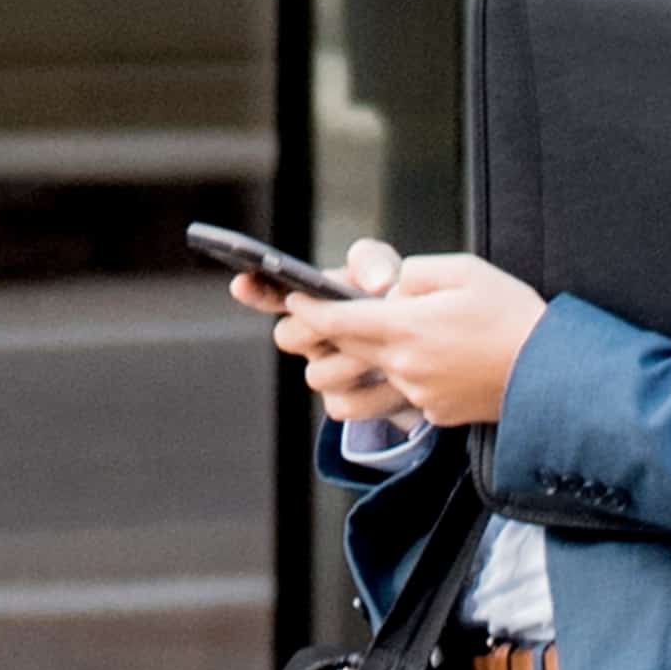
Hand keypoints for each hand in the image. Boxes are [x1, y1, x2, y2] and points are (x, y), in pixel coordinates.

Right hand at [230, 240, 420, 428]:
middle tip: (343, 320)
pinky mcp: (343, 403)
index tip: (241, 282)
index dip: (255, 290)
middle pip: (287, 335)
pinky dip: (374, 394)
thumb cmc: (400, 305)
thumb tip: (378, 284)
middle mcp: (310, 338)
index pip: (273, 294)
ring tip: (386, 354)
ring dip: (350, 363)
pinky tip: (400, 384)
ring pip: (316, 375)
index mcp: (313, 302)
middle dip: (314, 328)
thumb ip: (373, 263)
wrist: (428, 354)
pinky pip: (343, 405)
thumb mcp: (389, 272)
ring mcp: (324, 374)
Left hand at [272, 249, 546, 427]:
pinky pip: (394, 401)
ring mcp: (414, 394)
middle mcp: (402, 365)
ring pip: (355, 388)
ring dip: (349, 371)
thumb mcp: (465, 272)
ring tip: (366, 351)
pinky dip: (393, 384)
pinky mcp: (430, 414)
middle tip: (320, 321)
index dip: (307, 310)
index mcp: (405, 325)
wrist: (552, 371)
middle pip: (335, 356)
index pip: (335, 320)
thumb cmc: (513, 314)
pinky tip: (417, 366)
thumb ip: (415, 274)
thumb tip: (387, 286)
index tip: (294, 299)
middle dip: (317, 338)